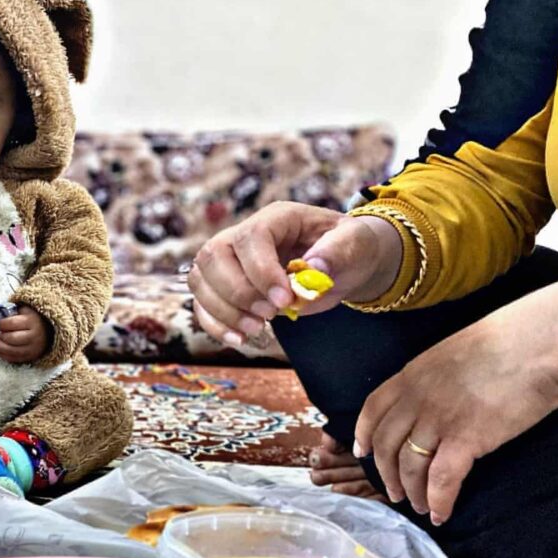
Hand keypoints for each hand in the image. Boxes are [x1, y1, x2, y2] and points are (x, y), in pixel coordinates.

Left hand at [0, 305, 49, 363]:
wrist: (47, 331)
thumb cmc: (31, 319)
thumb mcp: (24, 310)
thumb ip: (12, 312)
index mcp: (32, 321)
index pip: (12, 323)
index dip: (2, 324)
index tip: (0, 324)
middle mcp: (34, 335)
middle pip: (12, 338)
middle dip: (1, 337)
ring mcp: (33, 348)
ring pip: (12, 351)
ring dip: (0, 347)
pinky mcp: (31, 357)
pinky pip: (15, 359)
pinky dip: (4, 355)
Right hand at [187, 202, 402, 346]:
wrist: (342, 264)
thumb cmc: (349, 249)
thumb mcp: (357, 243)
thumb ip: (339, 251)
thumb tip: (315, 268)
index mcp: (277, 218)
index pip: (251, 237)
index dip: (261, 270)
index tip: (283, 300)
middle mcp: (243, 235)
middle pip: (213, 255)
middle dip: (237, 292)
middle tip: (269, 315)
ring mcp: (229, 260)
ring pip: (201, 280)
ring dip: (223, 311)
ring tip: (257, 329)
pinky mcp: (223, 286)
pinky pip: (202, 303)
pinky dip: (216, 325)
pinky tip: (240, 339)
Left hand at [356, 280, 557, 523]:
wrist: (538, 344)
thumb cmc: (506, 342)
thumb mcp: (451, 354)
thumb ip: (434, 379)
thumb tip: (435, 400)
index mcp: (411, 375)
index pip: (373, 410)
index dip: (364, 434)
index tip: (363, 452)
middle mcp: (416, 399)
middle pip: (387, 445)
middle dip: (386, 474)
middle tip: (394, 493)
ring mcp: (438, 421)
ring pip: (410, 467)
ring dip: (413, 492)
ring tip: (420, 506)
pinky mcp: (466, 440)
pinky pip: (441, 480)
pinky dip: (439, 501)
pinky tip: (441, 514)